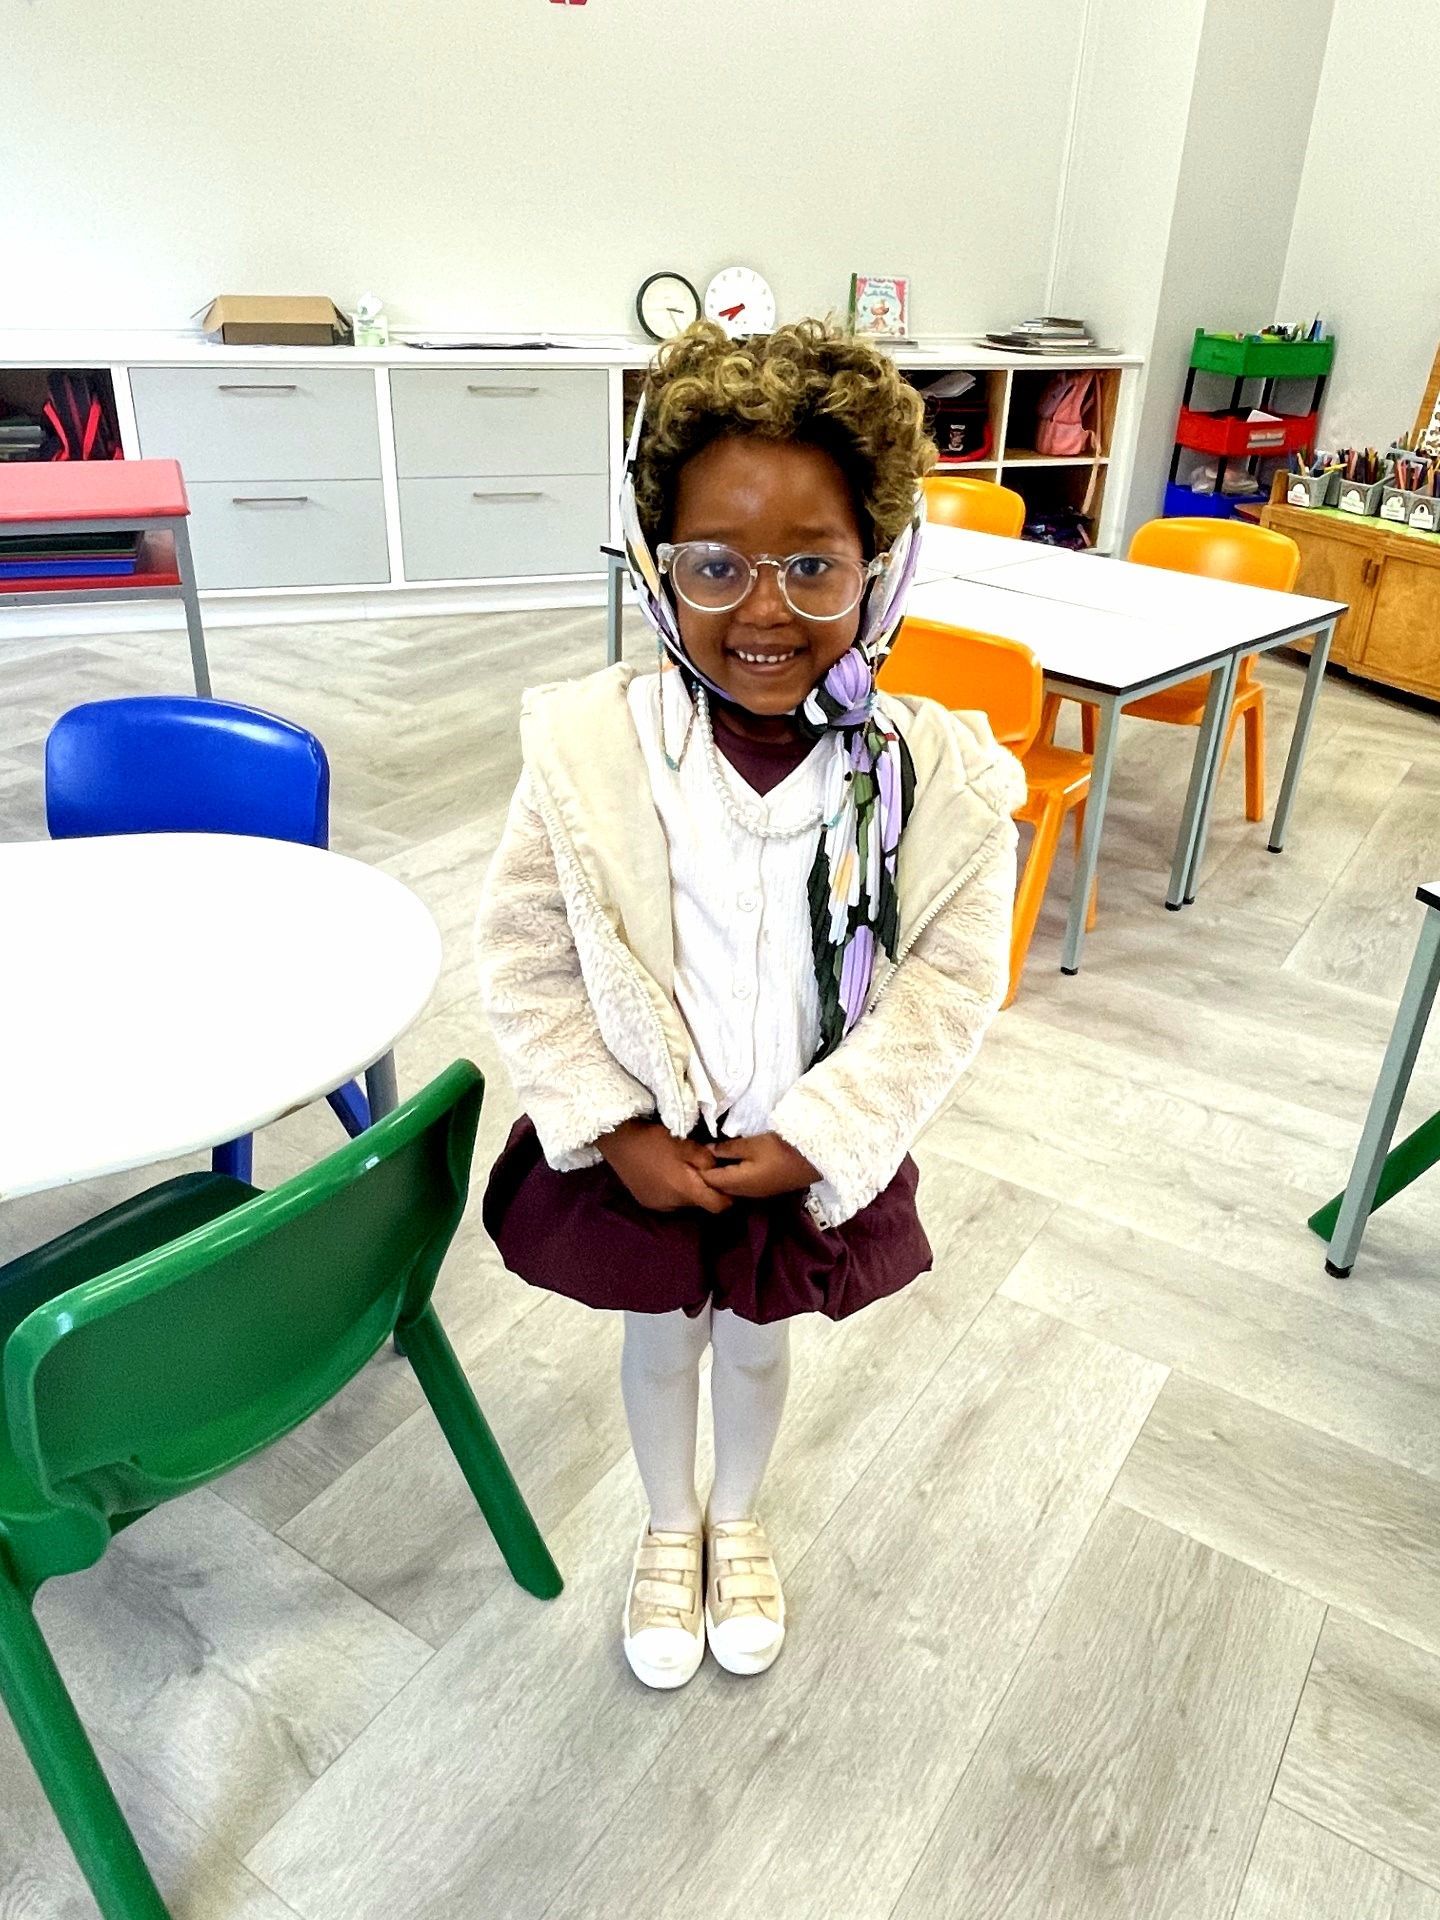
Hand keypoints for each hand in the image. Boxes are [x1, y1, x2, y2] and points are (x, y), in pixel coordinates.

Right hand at [597, 1118, 731, 1213]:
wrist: (617, 1141)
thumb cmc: (654, 1140)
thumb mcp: (686, 1144)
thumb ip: (706, 1159)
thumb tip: (718, 1169)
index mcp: (685, 1191)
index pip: (717, 1206)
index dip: (727, 1197)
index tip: (729, 1184)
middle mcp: (673, 1205)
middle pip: (700, 1204)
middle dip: (705, 1190)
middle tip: (703, 1170)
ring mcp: (658, 1205)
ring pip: (683, 1203)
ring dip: (687, 1191)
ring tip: (682, 1171)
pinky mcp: (646, 1201)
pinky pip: (668, 1201)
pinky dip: (672, 1191)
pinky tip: (666, 1175)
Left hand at [701, 1133, 819, 1200]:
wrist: (812, 1161)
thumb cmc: (781, 1149)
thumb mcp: (752, 1144)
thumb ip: (727, 1148)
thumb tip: (707, 1150)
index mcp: (736, 1182)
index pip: (708, 1179)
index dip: (698, 1167)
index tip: (691, 1153)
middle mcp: (742, 1193)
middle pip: (717, 1186)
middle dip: (706, 1173)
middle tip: (699, 1154)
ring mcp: (754, 1193)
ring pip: (729, 1187)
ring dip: (720, 1175)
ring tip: (714, 1156)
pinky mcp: (763, 1190)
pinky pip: (740, 1186)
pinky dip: (732, 1176)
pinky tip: (733, 1163)